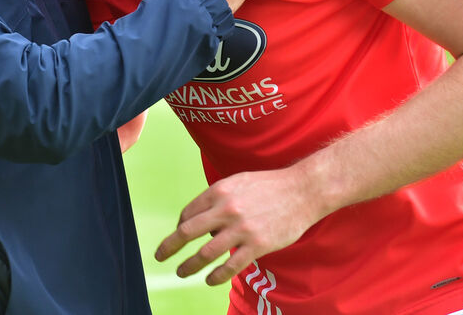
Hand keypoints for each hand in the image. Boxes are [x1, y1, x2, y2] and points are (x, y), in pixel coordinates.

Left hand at [155, 166, 321, 285]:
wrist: (303, 190)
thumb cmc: (269, 185)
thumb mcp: (238, 181)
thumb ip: (217, 197)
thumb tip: (199, 217)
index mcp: (219, 191)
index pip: (188, 213)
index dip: (179, 226)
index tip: (178, 235)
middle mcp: (226, 209)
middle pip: (188, 232)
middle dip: (169, 246)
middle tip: (159, 255)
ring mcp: (241, 229)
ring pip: (206, 253)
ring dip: (189, 265)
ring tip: (181, 272)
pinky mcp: (258, 245)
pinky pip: (231, 265)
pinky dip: (216, 275)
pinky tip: (209, 280)